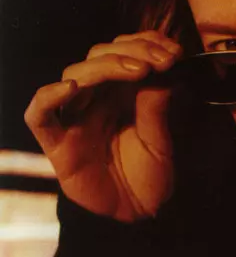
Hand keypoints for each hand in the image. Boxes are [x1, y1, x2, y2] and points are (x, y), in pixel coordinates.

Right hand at [25, 30, 182, 221]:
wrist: (139, 213)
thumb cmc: (150, 174)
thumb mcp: (160, 139)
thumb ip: (156, 105)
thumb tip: (162, 68)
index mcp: (121, 93)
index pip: (123, 52)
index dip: (145, 43)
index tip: (174, 51)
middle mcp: (96, 99)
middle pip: (98, 56)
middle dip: (132, 51)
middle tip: (162, 60)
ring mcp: (75, 118)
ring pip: (75, 75)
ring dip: (105, 66)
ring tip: (139, 70)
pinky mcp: (57, 143)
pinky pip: (40, 115)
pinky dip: (49, 98)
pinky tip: (71, 88)